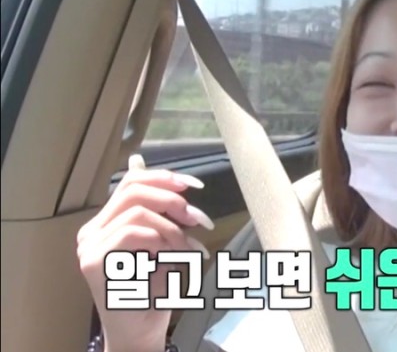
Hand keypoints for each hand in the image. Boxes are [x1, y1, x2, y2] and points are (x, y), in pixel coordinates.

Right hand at [76, 155, 213, 350]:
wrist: (142, 331)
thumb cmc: (156, 290)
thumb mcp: (167, 245)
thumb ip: (167, 216)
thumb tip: (178, 183)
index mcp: (107, 223)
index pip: (131, 183)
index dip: (163, 177)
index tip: (193, 186)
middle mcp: (93, 231)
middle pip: (132, 190)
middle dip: (171, 199)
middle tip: (195, 218)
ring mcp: (90, 246)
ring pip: (137, 211)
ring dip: (171, 228)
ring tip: (187, 249)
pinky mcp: (94, 261)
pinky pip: (130, 233)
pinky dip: (158, 240)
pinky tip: (170, 257)